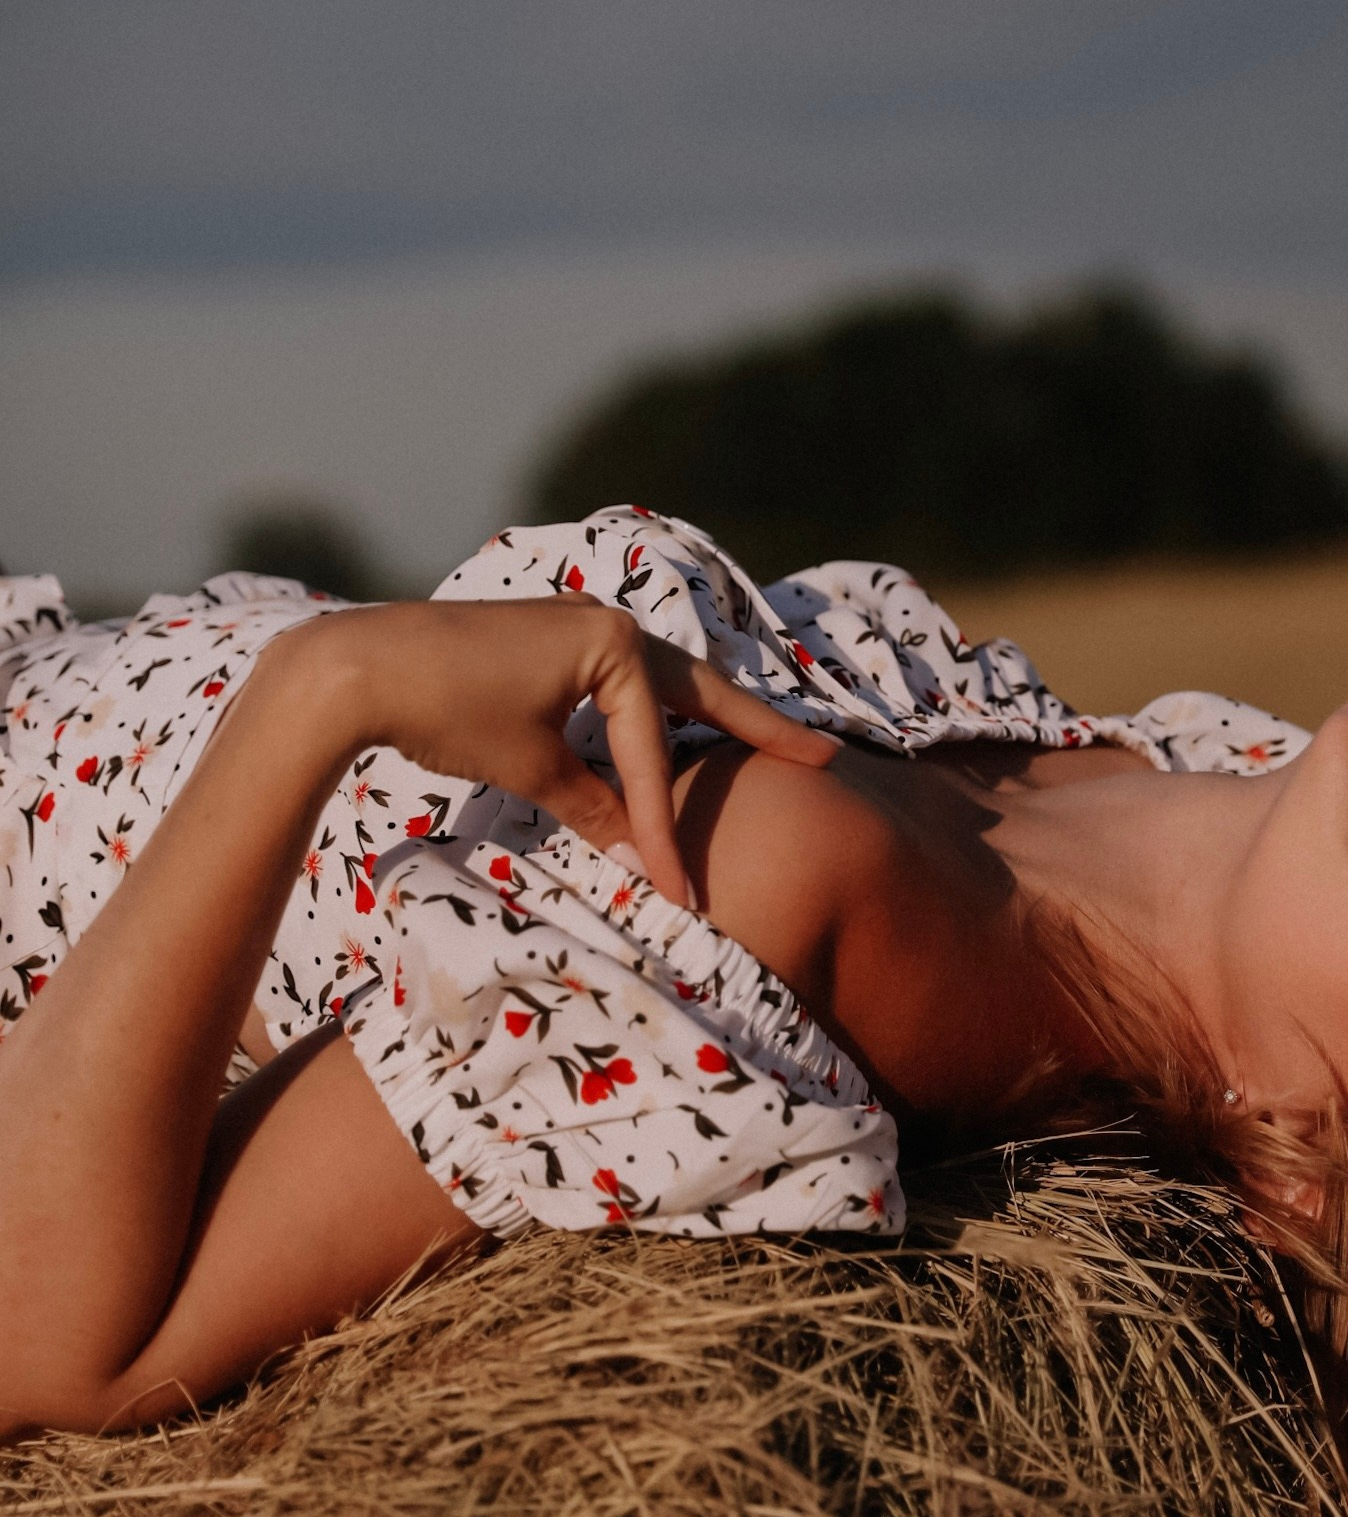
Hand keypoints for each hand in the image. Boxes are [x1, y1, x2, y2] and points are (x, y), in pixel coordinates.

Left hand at [269, 599, 836, 908]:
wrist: (356, 665)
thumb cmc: (446, 707)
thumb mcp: (528, 766)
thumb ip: (591, 806)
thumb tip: (634, 855)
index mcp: (613, 643)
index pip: (653, 752)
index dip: (666, 828)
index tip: (679, 894)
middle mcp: (608, 622)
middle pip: (698, 692)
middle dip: (759, 728)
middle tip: (823, 756)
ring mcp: (580, 624)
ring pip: (661, 685)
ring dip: (709, 717)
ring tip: (765, 741)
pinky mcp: (550, 639)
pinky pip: (621, 683)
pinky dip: (652, 714)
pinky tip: (669, 731)